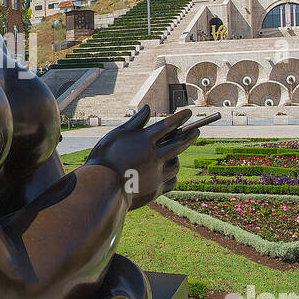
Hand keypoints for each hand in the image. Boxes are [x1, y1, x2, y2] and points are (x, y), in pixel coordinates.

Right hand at [86, 106, 201, 208]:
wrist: (101, 189)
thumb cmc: (105, 159)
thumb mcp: (117, 135)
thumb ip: (135, 122)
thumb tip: (148, 108)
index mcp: (145, 140)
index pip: (168, 125)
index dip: (180, 118)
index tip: (189, 113)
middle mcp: (155, 156)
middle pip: (179, 144)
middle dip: (189, 136)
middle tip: (196, 130)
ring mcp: (158, 174)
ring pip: (176, 164)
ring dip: (177, 157)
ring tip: (176, 154)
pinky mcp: (156, 190)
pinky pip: (172, 181)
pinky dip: (172, 175)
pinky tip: (169, 173)